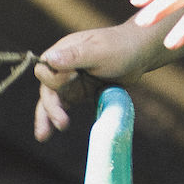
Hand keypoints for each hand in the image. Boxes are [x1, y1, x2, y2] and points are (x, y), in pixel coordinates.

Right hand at [32, 25, 149, 140]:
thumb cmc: (120, 47)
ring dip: (46, 117)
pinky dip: (56, 117)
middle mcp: (62, 67)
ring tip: (43, 136)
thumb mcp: (98, 51)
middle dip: (51, 107)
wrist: (140, 54)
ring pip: (51, 100)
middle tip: (62, 123)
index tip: (72, 79)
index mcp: (63, 52)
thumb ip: (74, 56)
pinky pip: (63, 106)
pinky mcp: (77, 92)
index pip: (45, 69)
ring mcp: (69, 81)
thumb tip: (49, 58)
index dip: (54, 79)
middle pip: (46, 88)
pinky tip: (51, 131)